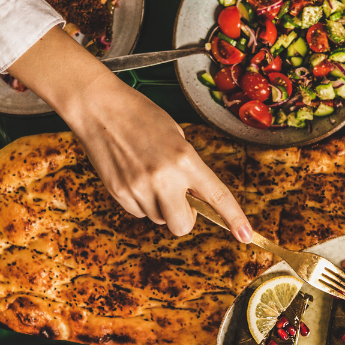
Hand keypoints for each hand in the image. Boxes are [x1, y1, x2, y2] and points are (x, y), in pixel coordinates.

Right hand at [9, 29, 252, 242]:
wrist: (99, 108)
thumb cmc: (140, 115)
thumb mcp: (175, 136)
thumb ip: (187, 168)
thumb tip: (193, 197)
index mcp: (185, 159)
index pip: (217, 196)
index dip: (234, 219)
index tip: (245, 236)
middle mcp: (164, 178)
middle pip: (183, 225)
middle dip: (183, 217)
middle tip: (177, 197)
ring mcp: (139, 188)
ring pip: (158, 219)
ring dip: (158, 205)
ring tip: (146, 174)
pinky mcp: (119, 193)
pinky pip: (138, 212)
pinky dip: (139, 201)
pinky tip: (132, 176)